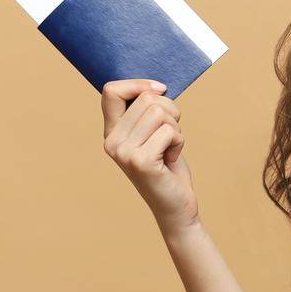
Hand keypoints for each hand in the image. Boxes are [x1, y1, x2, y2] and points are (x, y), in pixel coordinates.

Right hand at [101, 78, 199, 236]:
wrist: (175, 206)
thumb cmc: (167, 168)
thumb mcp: (153, 134)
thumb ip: (147, 111)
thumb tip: (155, 87)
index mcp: (111, 132)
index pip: (111, 90)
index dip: (139, 84)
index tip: (160, 90)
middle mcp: (112, 142)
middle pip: (146, 99)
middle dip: (170, 111)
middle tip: (171, 134)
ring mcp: (124, 152)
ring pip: (160, 113)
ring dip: (175, 128)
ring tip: (170, 147)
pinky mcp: (141, 162)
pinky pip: (170, 131)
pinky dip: (179, 141)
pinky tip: (171, 158)